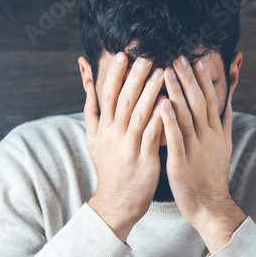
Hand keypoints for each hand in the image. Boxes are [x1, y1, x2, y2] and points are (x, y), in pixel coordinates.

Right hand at [84, 52, 167, 240]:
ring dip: (150, 92)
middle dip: (134, 77)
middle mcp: (113, 134)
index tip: (122, 55)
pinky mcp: (144, 158)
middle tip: (146, 57)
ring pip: (138, 114)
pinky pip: (152, 134)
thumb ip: (91, 106)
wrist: (116, 200)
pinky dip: (159, 118)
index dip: (114, 75)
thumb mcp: (92, 136)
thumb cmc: (108, 165)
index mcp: (102, 128)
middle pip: (123, 100)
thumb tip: (85, 74)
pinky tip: (169, 104)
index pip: (106, 95)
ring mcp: (128, 146)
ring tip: (162, 73)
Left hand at [159, 54, 244, 249]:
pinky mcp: (182, 163)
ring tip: (166, 71)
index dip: (203, 78)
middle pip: (199, 102)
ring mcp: (195, 149)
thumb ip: (224, 120)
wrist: (210, 206)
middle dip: (188, 78)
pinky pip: (175, 138)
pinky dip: (168, 120)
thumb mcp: (223, 145)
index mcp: (216, 132)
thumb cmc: (212, 175)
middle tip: (178, 56)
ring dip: (176, 92)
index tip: (196, 58)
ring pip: (186, 116)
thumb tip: (228, 98)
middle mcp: (208, 137)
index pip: (211, 99)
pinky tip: (161, 104)